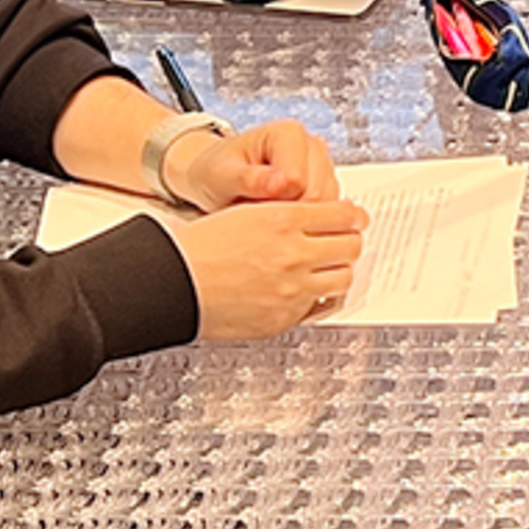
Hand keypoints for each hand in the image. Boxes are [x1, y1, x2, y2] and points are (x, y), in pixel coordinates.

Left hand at [164, 115, 338, 210]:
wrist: (217, 179)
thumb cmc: (216, 173)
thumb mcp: (221, 175)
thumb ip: (249, 179)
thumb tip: (281, 182)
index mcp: (289, 133)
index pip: (299, 180)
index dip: (274, 201)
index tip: (249, 200)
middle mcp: (313, 146)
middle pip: (317, 195)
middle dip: (287, 212)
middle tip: (254, 209)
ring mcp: (323, 167)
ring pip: (325, 208)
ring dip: (296, 219)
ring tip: (264, 209)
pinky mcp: (327, 188)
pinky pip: (326, 215)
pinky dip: (303, 223)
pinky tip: (279, 215)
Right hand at [169, 196, 368, 339]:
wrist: (173, 282)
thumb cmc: (199, 247)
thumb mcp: (246, 212)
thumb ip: (287, 214)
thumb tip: (321, 214)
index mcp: (283, 220)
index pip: (343, 213)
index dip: (353, 215)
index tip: (354, 217)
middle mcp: (293, 253)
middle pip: (351, 245)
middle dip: (349, 241)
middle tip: (344, 241)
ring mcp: (292, 288)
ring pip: (343, 277)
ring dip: (339, 269)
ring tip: (328, 266)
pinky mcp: (285, 317)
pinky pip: (320, 305)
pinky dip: (319, 296)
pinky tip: (308, 289)